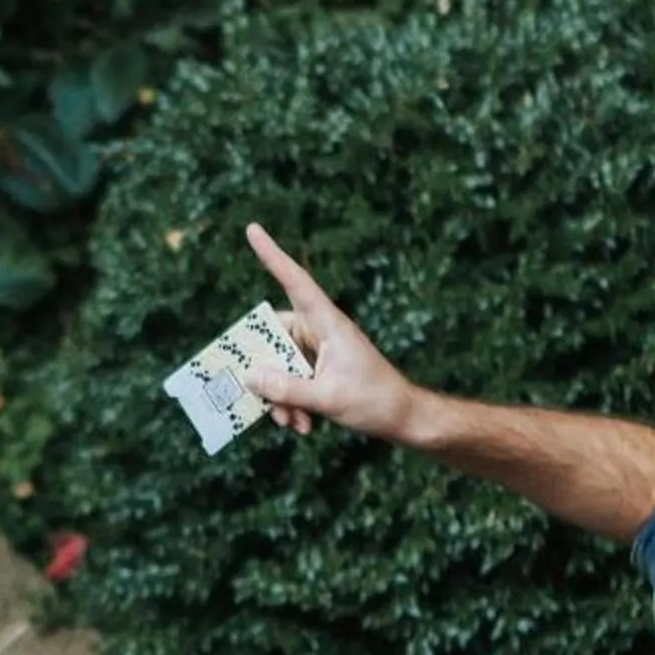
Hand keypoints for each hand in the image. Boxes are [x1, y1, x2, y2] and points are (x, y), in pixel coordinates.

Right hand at [238, 222, 425, 446]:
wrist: (403, 419)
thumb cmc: (374, 401)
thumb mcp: (327, 398)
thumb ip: (286, 388)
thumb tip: (251, 376)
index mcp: (328, 324)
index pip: (296, 282)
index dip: (272, 255)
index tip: (252, 229)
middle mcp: (321, 331)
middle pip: (275, 338)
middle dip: (267, 374)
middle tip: (267, 403)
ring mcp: (320, 351)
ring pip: (280, 365)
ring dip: (279, 396)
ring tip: (292, 422)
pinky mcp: (320, 370)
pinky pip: (290, 380)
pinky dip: (290, 403)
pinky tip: (302, 425)